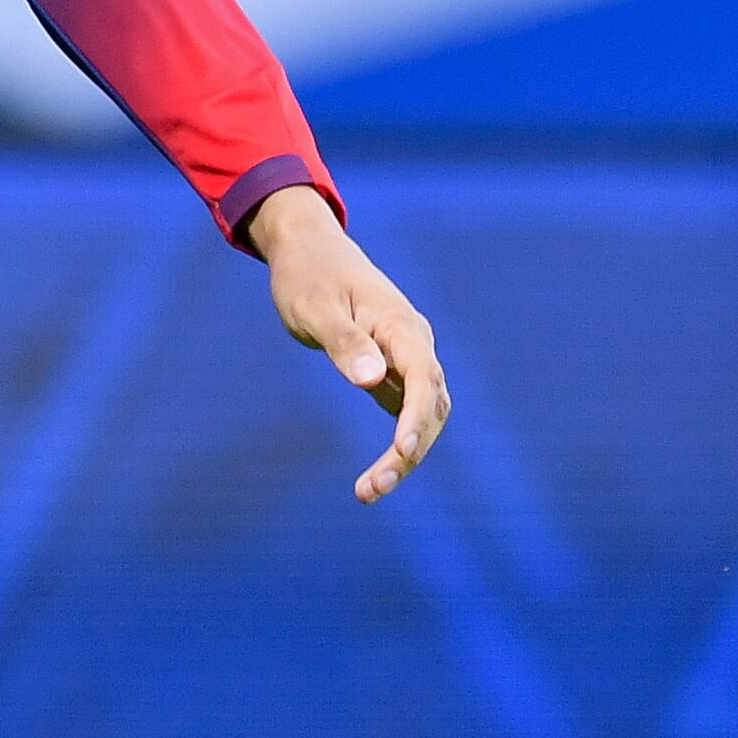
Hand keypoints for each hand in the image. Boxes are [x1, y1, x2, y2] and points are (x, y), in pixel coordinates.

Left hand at [249, 184, 449, 504]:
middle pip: (430, 408)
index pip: (424, 380)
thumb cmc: (307, 274)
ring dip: (405, 456)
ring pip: (423, 416)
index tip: (401, 453)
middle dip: (408, 453)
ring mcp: (407, 358)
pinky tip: (375, 474)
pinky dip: (396, 445)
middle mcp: (414, 345)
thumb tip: (372, 380)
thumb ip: (344, 342)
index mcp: (402, 327)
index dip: (417, 420)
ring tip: (368, 491)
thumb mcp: (315, 307)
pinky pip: (406, 413)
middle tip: (370, 489)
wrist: (307, 247)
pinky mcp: (393, 370)